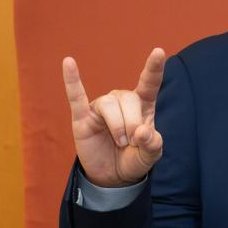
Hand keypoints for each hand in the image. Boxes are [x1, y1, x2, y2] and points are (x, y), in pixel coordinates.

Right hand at [63, 48, 165, 187]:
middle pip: (127, 98)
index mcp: (142, 106)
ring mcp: (100, 109)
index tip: (159, 51)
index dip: (154, 68)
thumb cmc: (134, 159)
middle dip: (132, 123)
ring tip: (120, 142)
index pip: (149, 83)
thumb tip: (141, 132)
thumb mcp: (150, 155)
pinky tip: (68, 62)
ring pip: (108, 104)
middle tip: (132, 142)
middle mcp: (121, 102)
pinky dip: (71, 80)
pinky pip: (75, 96)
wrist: (113, 176)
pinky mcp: (82, 118)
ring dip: (117, 126)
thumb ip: (152, 144)